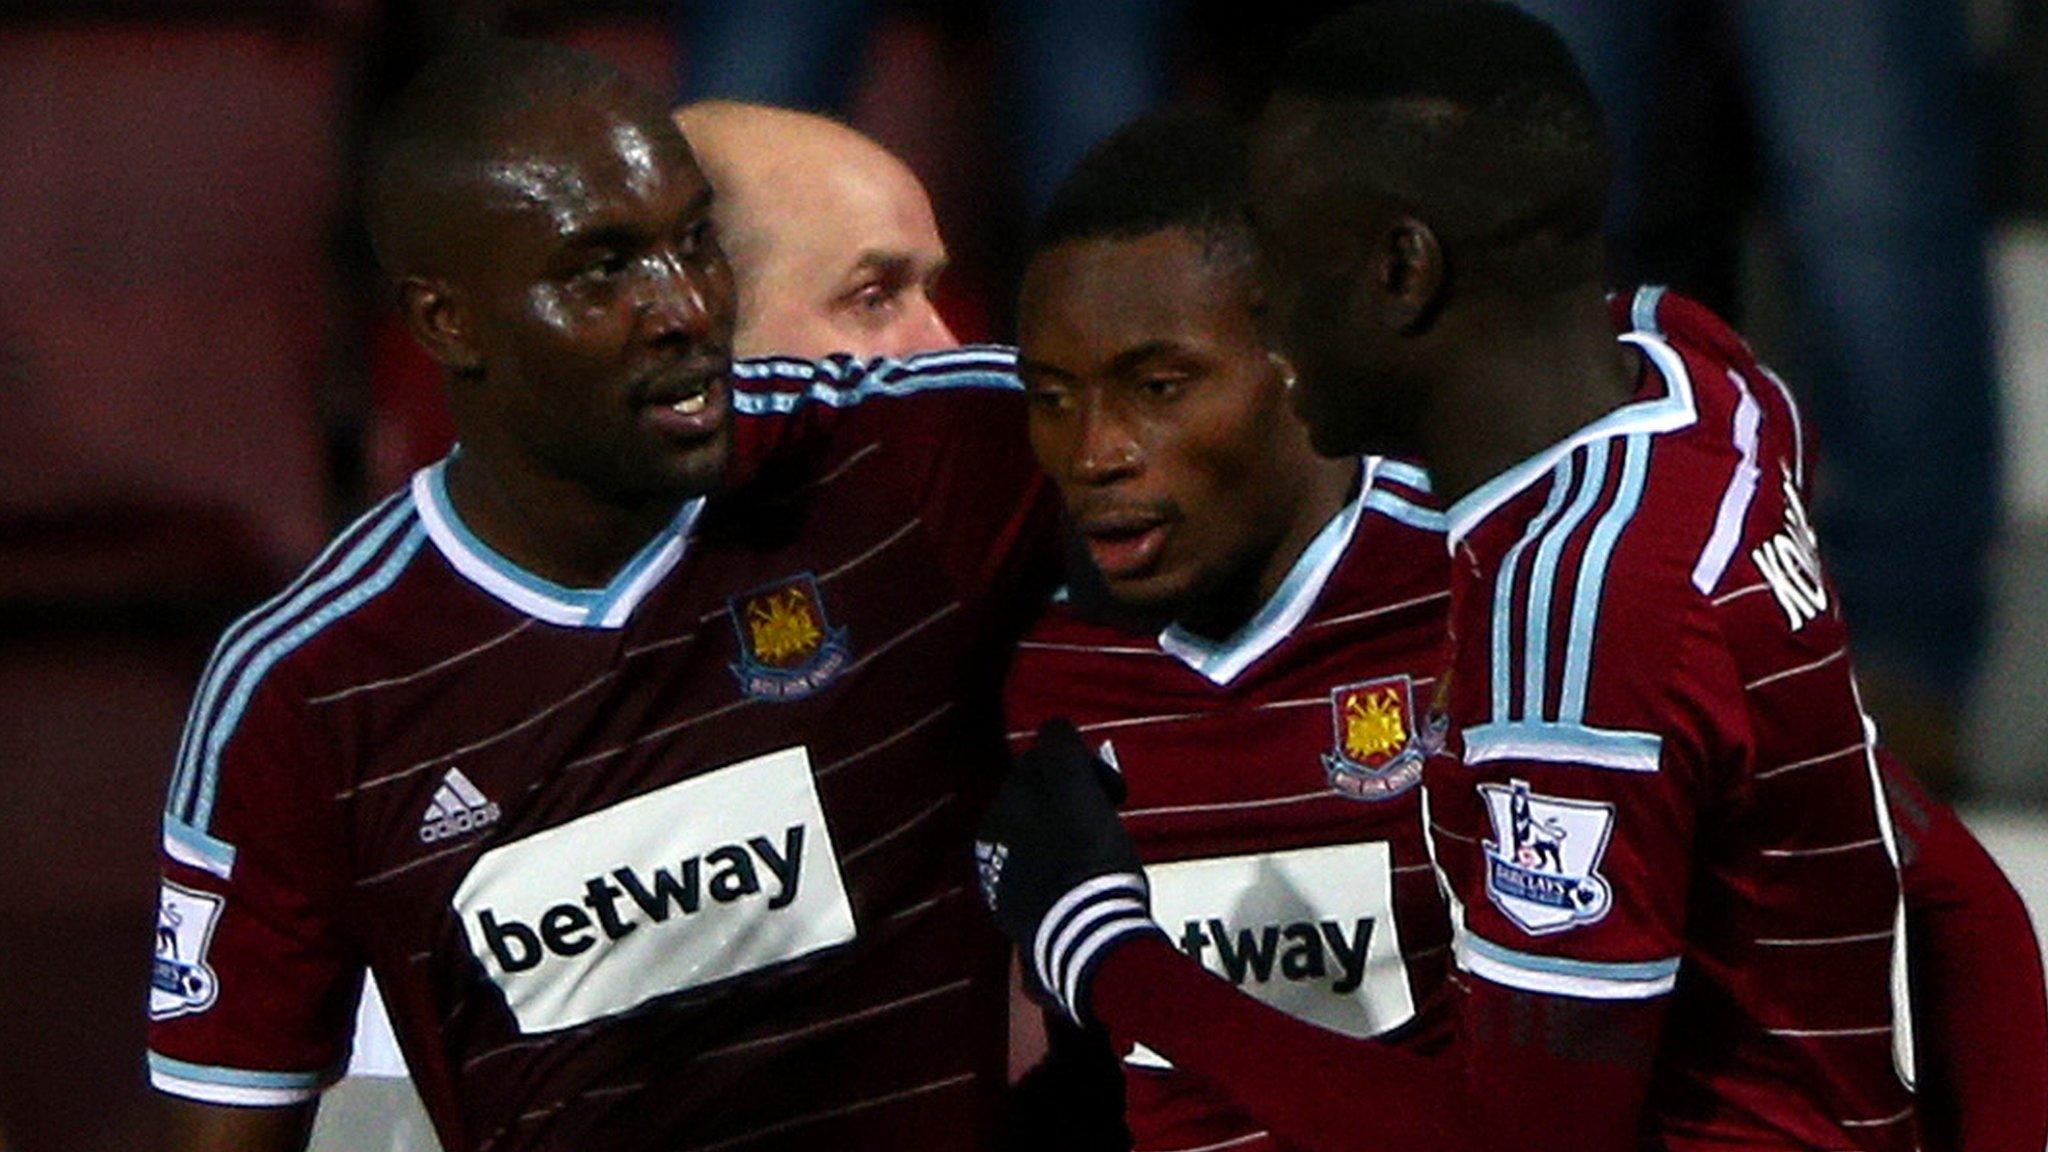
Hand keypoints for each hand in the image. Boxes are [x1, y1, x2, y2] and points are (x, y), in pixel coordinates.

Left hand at [976, 718, 1160, 1022]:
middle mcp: (992, 852)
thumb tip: (1054, 725)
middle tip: (1113, 816)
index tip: (1115, 791)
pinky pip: (1049, 882)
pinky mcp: (1027, 922)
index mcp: (998, 817)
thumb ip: (1060, 751)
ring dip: (1072, 838)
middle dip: (1074, 804)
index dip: (1082, 770)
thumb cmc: (1086, 858)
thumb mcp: (1077, 790)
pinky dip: (1069, 874)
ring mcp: (1006, 890)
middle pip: (1039, 808)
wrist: (1088, 938)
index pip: (1039, 771)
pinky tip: (1092, 885)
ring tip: (1105, 852)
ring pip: (1044, 844)